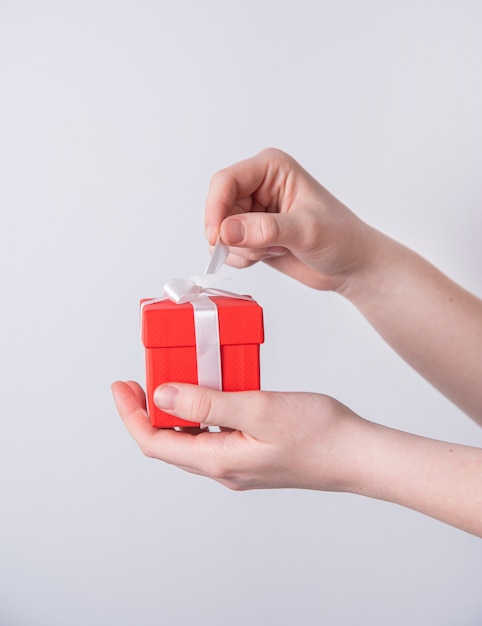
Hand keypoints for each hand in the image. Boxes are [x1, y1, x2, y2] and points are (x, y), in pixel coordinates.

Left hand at [111, 380, 370, 491]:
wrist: (357, 454)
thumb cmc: (318, 433)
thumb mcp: (259, 408)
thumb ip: (208, 403)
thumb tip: (163, 395)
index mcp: (218, 461)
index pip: (155, 443)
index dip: (131, 415)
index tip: (121, 386)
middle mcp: (223, 468)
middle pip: (169, 442)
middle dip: (149, 410)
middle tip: (143, 377)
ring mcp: (238, 464)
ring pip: (191, 438)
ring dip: (176, 410)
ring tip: (174, 377)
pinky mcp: (252, 454)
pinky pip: (214, 434)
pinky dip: (202, 412)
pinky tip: (213, 390)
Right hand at [204, 148, 378, 291]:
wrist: (352, 265)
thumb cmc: (342, 238)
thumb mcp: (306, 231)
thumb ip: (266, 229)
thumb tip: (227, 231)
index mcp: (271, 169)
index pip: (226, 181)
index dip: (215, 209)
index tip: (217, 237)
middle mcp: (258, 186)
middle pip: (219, 209)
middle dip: (235, 236)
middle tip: (264, 248)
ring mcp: (254, 212)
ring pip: (221, 232)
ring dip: (242, 249)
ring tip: (275, 249)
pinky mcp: (252, 234)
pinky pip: (228, 248)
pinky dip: (242, 258)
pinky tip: (270, 255)